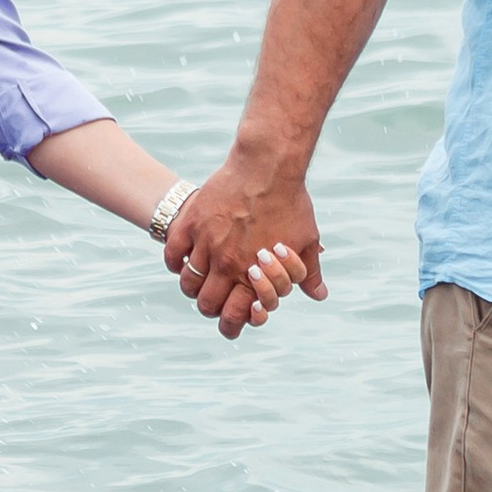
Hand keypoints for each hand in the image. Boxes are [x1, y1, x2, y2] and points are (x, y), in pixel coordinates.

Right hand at [165, 160, 327, 338]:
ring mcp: (206, 244)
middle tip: (215, 298)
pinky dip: (176, 262)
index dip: (231, 325)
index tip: (230, 321)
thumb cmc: (291, 202)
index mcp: (254, 274)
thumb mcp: (306, 240)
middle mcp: (227, 264)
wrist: (267, 165)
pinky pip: (172, 255)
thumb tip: (319, 295)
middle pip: (206, 305)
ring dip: (194, 286)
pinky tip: (185, 259)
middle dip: (211, 307)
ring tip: (202, 278)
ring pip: (188, 283)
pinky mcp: (192, 223)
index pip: (234, 316)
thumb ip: (307, 273)